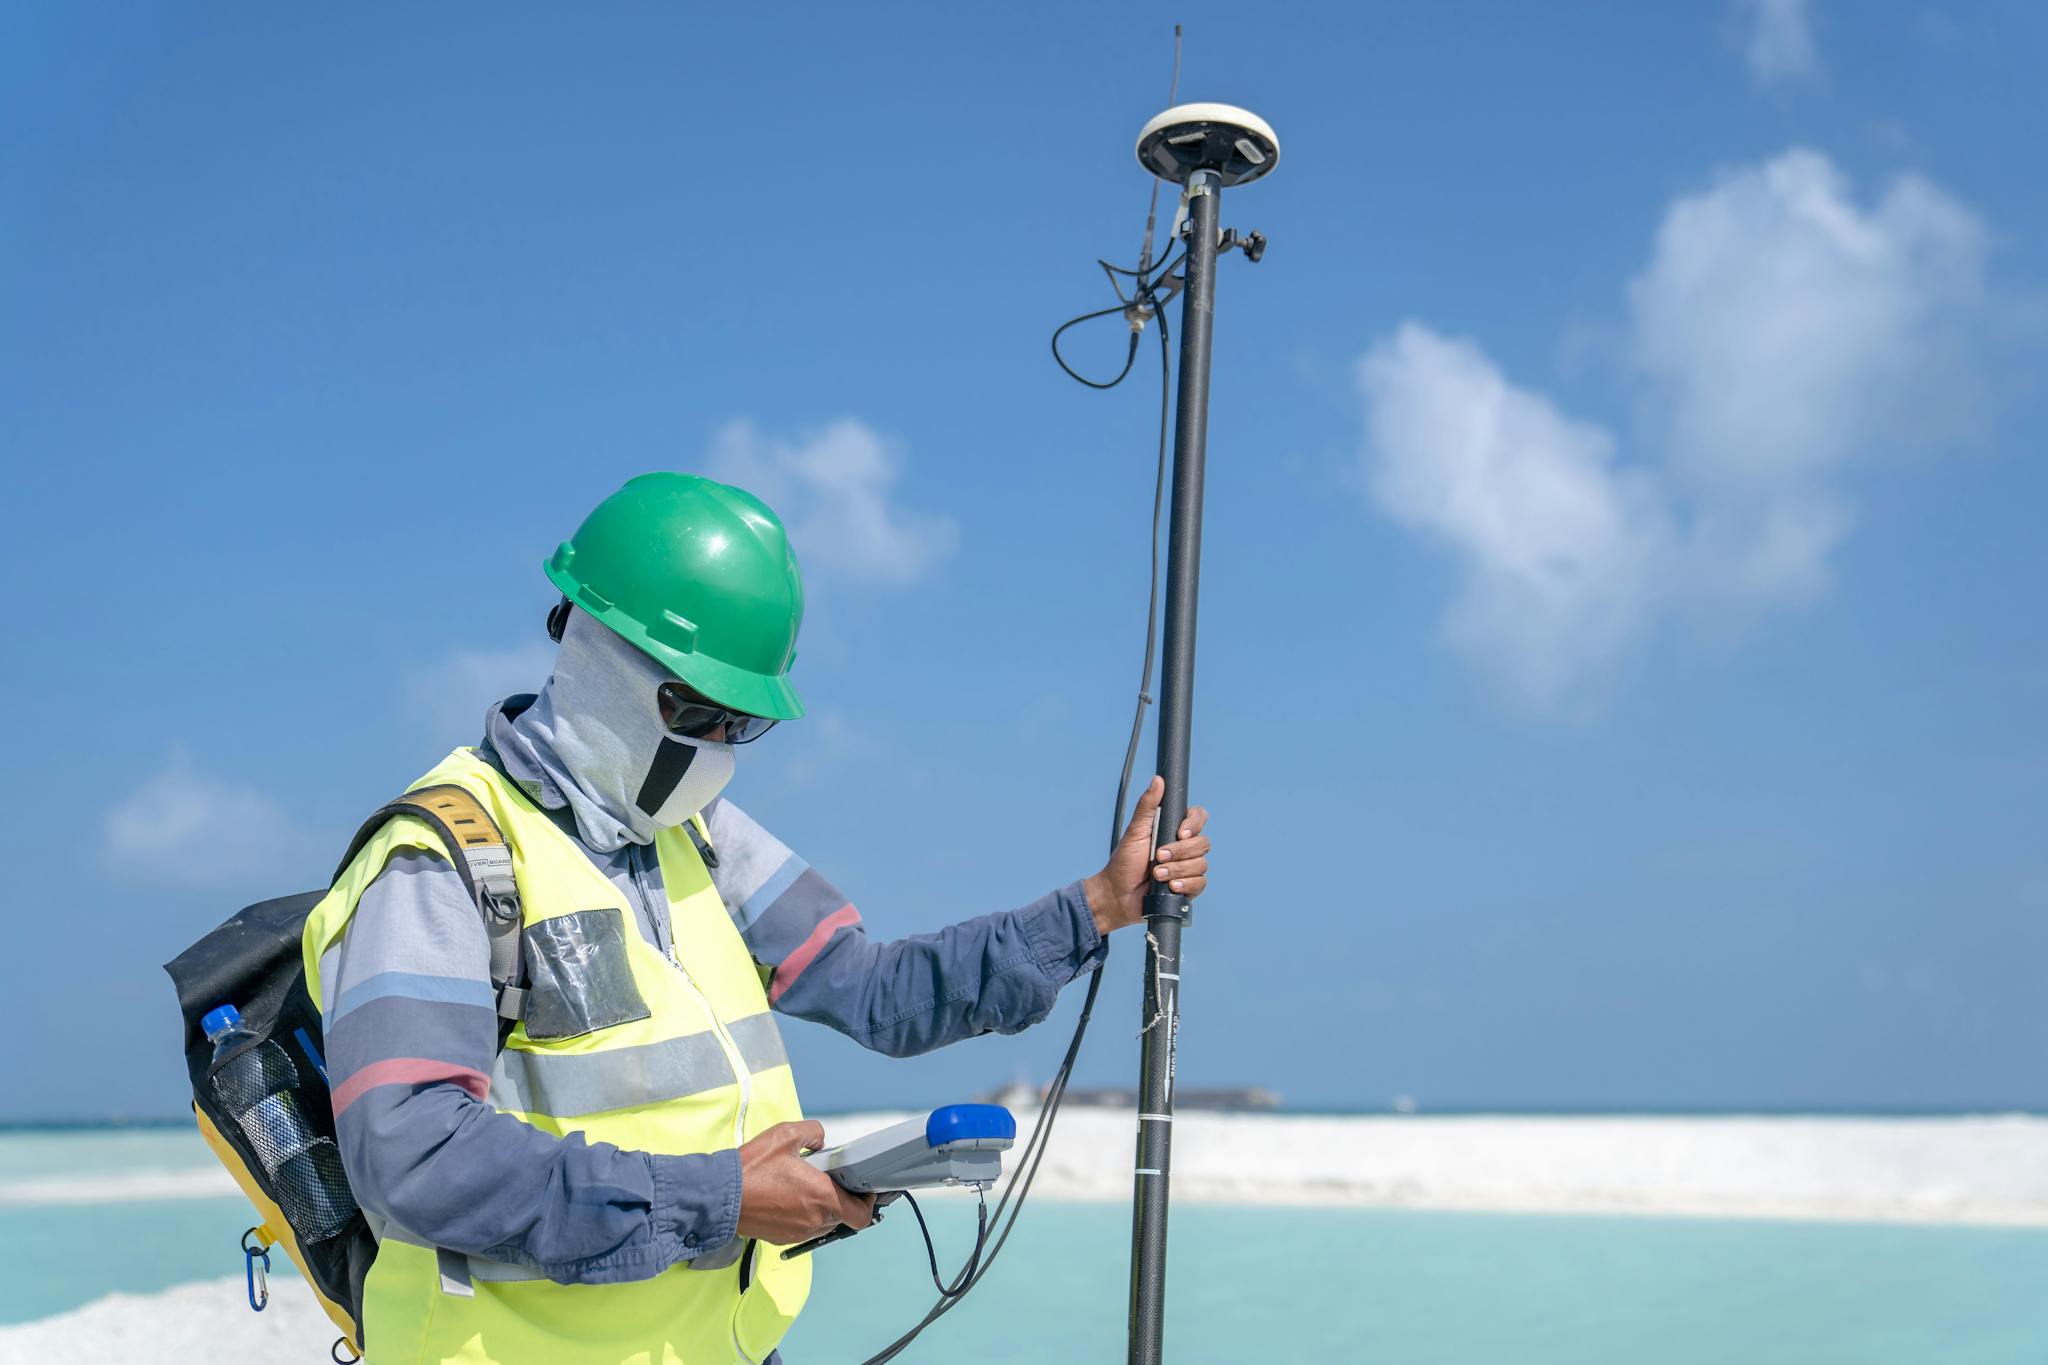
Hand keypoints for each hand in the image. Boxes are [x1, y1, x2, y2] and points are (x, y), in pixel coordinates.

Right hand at [735, 1120, 874, 1245]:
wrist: (720, 1197)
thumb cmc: (751, 1168)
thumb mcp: (786, 1134)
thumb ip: (813, 1132)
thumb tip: (820, 1140)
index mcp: (822, 1197)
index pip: (861, 1215)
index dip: (868, 1203)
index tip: (863, 1190)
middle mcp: (814, 1220)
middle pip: (843, 1217)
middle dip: (841, 1199)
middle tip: (829, 1180)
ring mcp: (798, 1232)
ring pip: (823, 1223)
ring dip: (821, 1207)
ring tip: (805, 1186)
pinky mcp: (782, 1238)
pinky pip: (803, 1228)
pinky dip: (803, 1215)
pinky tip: (788, 1197)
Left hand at [1082, 776, 1211, 935]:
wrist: (1117, 894)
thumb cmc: (1123, 862)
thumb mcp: (1135, 831)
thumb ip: (1148, 806)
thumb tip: (1158, 780)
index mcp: (1173, 830)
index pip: (1198, 818)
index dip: (1193, 824)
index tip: (1179, 833)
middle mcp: (1184, 848)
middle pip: (1203, 843)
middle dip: (1180, 852)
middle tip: (1158, 857)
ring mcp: (1187, 868)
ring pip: (1201, 864)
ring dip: (1178, 870)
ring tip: (1157, 875)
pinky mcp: (1188, 888)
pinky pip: (1200, 883)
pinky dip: (1186, 885)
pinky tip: (1171, 887)